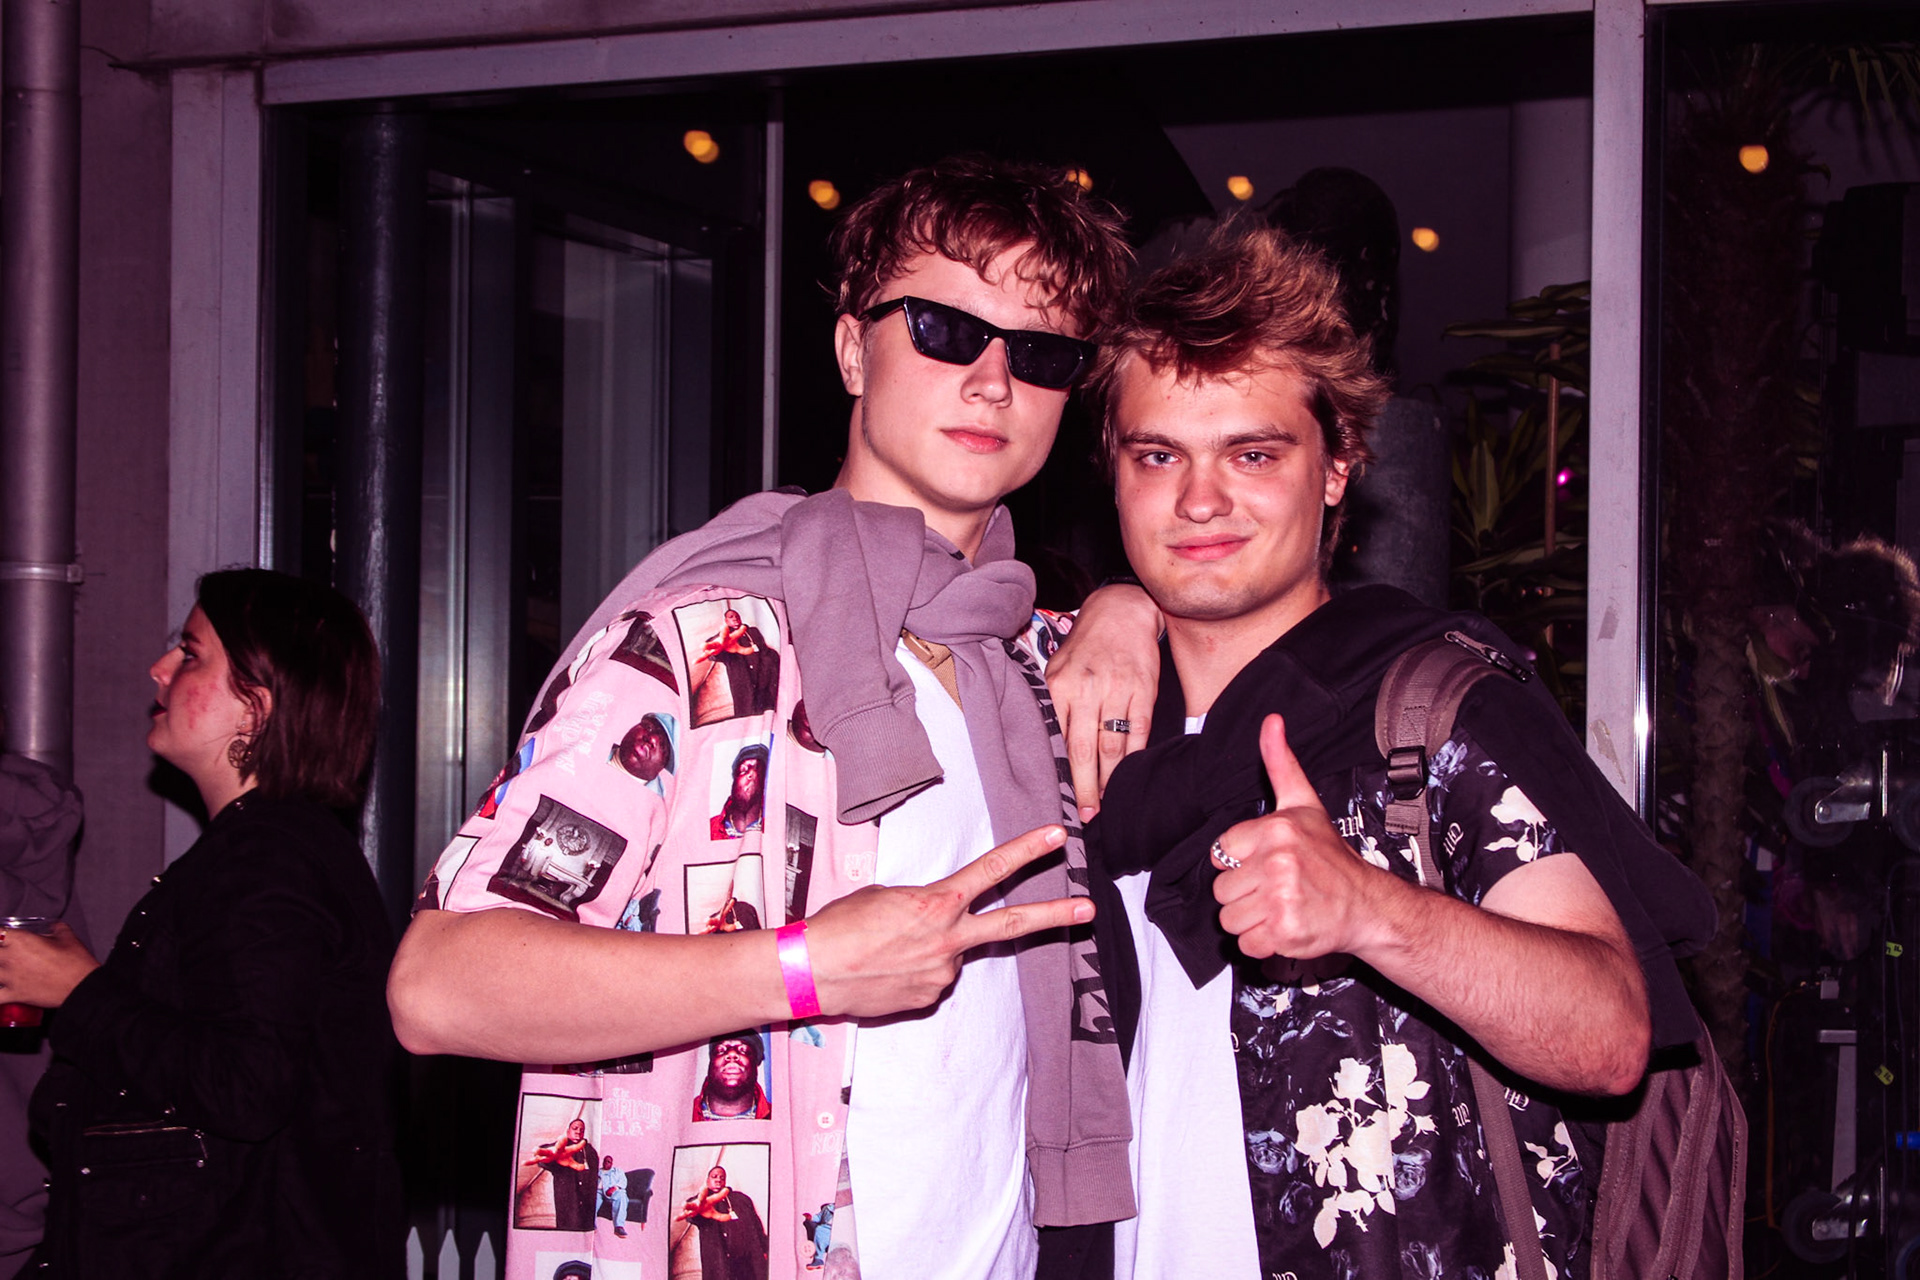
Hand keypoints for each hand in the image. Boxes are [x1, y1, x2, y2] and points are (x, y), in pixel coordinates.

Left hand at [0, 922, 99, 1008]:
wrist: (82, 986)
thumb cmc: (75, 962)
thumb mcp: (68, 937)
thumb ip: (56, 929)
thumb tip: (54, 927)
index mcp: (21, 940)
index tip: (2, 936)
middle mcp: (10, 958)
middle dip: (0, 951)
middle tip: (6, 954)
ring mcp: (10, 978)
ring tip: (4, 971)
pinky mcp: (14, 994)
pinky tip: (2, 989)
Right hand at [804, 825, 1090, 1018]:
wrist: (812, 971)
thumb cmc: (841, 925)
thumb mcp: (885, 895)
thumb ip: (924, 903)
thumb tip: (938, 919)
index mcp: (937, 902)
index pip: (991, 870)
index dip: (1028, 851)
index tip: (1058, 837)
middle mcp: (949, 938)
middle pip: (1013, 925)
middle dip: (1054, 916)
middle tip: (1089, 909)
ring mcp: (943, 972)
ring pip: (953, 954)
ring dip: (930, 949)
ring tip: (887, 951)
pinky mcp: (930, 998)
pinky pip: (932, 979)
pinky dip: (914, 972)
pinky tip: (886, 971)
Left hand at [1044, 584, 1162, 819]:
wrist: (1122, 611)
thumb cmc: (1085, 645)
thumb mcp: (1058, 668)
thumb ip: (1054, 705)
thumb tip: (1049, 747)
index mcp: (1059, 687)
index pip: (1057, 740)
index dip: (1059, 773)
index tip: (1058, 799)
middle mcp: (1086, 690)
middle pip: (1084, 751)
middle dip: (1085, 788)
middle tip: (1086, 815)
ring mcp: (1117, 690)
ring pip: (1112, 747)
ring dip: (1110, 779)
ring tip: (1107, 802)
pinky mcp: (1143, 691)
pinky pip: (1138, 733)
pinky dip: (1133, 758)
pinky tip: (1129, 776)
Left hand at [1212, 715, 1397, 960]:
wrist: (1368, 906)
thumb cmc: (1331, 858)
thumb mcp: (1303, 805)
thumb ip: (1280, 764)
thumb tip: (1271, 721)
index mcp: (1275, 829)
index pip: (1220, 853)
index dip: (1240, 862)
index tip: (1267, 863)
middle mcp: (1279, 861)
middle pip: (1221, 889)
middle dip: (1244, 894)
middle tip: (1277, 889)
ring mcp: (1282, 898)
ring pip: (1229, 918)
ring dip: (1250, 920)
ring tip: (1280, 907)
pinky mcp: (1285, 931)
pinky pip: (1246, 943)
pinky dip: (1261, 943)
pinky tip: (1284, 927)